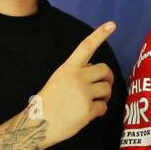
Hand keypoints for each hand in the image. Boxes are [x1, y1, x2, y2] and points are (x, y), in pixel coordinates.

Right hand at [35, 22, 116, 147]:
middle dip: (107, 78)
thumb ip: (76, 73)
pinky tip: (88, 113)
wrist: (38, 124)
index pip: (86, 47)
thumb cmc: (48, 102)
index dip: (100, 35)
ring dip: (104, 95)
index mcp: (68, 68)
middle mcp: (77, 78)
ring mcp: (83, 93)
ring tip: (93, 101)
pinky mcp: (88, 110)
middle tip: (103, 86)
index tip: (112, 24)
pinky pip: (104, 107)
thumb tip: (95, 72)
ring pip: (107, 89)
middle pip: (104, 70)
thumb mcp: (58, 79)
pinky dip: (99, 111)